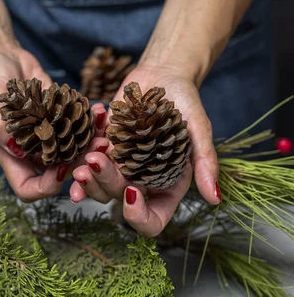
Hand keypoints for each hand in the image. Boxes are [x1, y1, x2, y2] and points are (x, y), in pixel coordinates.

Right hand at [0, 47, 106, 201]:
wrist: (2, 55)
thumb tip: (15, 149)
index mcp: (11, 154)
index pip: (28, 188)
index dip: (46, 187)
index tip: (62, 169)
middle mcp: (32, 150)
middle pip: (59, 173)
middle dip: (81, 166)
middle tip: (97, 149)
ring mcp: (49, 135)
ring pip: (75, 152)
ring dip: (92, 145)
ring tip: (103, 131)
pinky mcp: (62, 118)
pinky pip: (80, 128)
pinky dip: (92, 123)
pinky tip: (99, 110)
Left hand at [70, 65, 220, 236]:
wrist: (163, 76)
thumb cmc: (186, 103)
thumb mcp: (199, 130)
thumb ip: (206, 163)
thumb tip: (215, 199)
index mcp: (166, 187)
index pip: (152, 221)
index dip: (138, 217)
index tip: (131, 193)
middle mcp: (141, 182)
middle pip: (118, 200)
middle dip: (104, 184)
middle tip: (94, 161)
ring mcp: (119, 166)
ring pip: (97, 186)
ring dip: (87, 178)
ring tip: (85, 156)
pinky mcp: (103, 149)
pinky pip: (86, 160)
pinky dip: (82, 153)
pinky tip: (84, 141)